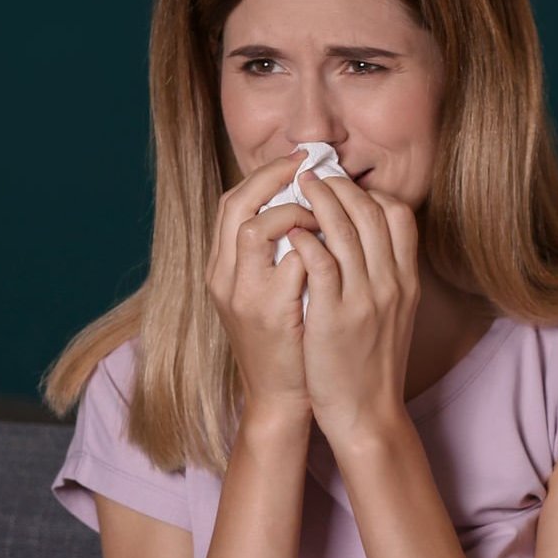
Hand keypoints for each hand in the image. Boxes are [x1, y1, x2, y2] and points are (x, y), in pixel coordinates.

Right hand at [206, 150, 319, 421]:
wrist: (283, 398)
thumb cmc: (288, 342)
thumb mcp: (273, 292)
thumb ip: (279, 254)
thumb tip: (306, 209)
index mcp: (223, 269)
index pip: (233, 201)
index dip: (264, 175)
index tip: (298, 160)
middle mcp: (225, 278)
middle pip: (236, 205)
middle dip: (274, 179)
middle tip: (310, 165)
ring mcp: (245, 297)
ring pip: (254, 228)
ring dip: (293, 211)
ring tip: (322, 208)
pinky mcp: (271, 315)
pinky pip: (291, 265)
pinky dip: (312, 246)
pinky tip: (334, 242)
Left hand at [291, 168, 422, 452]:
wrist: (367, 413)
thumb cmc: (372, 364)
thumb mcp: (394, 315)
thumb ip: (386, 277)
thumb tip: (367, 242)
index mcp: (406, 281)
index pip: (399, 216)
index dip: (370, 192)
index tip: (344, 185)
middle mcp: (391, 283)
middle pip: (370, 212)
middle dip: (340, 185)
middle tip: (312, 172)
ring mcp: (365, 298)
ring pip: (345, 229)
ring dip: (319, 199)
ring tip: (297, 184)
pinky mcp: (335, 316)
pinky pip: (320, 262)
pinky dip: (304, 239)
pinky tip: (288, 230)